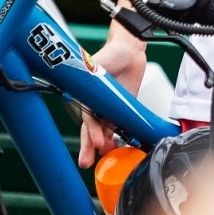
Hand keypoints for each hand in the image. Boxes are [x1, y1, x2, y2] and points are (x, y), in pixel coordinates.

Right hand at [78, 25, 147, 167]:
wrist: (128, 51)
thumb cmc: (109, 54)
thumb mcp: (97, 65)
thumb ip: (91, 78)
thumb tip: (88, 89)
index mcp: (85, 97)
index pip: (87, 118)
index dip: (92, 131)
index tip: (97, 141)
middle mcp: (95, 107)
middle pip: (91, 131)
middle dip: (88, 147)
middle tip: (85, 163)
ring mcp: (108, 110)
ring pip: (104, 132)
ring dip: (103, 146)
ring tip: (104, 156)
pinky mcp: (122, 111)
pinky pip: (120, 127)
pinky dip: (120, 137)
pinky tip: (118, 148)